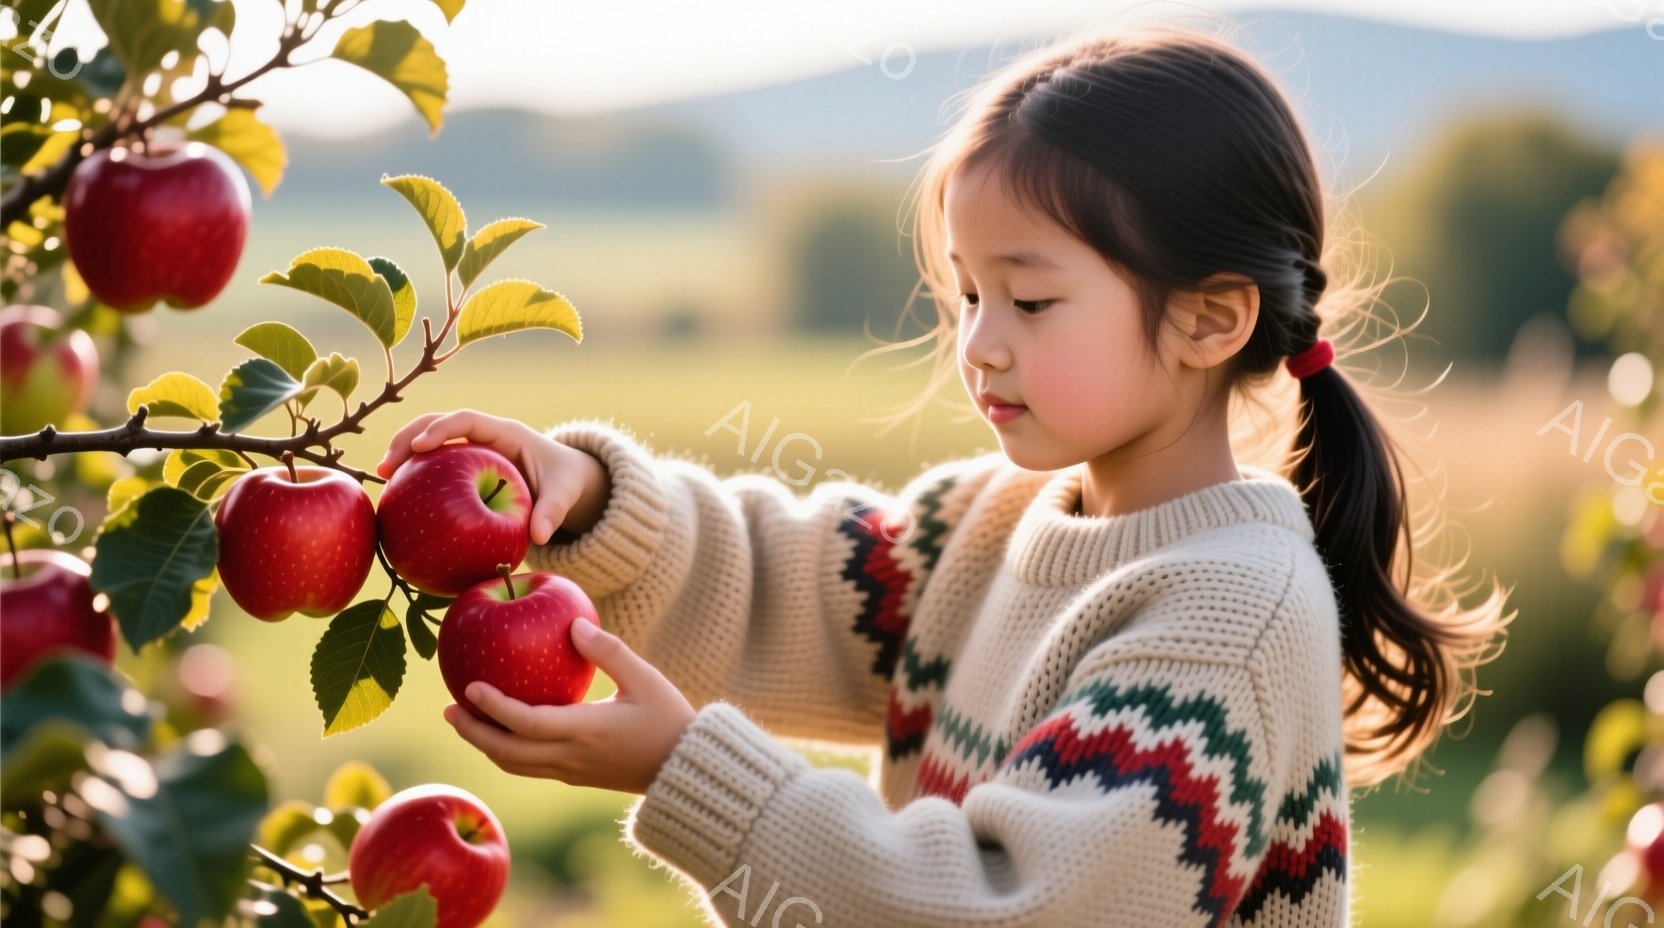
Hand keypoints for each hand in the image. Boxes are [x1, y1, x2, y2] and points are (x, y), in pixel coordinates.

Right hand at [376, 409, 606, 543]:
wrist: (565, 479)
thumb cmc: (564, 481)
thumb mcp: (565, 492)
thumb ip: (554, 511)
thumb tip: (539, 537)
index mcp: (505, 433)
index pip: (468, 420)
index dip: (442, 428)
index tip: (420, 447)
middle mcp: (482, 436)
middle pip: (437, 424)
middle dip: (408, 439)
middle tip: (386, 466)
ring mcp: (469, 450)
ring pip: (429, 444)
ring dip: (403, 455)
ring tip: (381, 480)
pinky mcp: (462, 468)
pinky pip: (434, 468)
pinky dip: (414, 479)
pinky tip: (397, 503)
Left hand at [441, 619, 696, 794]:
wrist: (685, 769)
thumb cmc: (669, 719)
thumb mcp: (645, 678)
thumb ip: (608, 650)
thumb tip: (573, 623)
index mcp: (585, 732)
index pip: (525, 724)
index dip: (493, 707)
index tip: (469, 686)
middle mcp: (571, 757)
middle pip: (506, 752)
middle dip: (472, 732)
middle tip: (448, 709)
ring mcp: (571, 771)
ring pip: (514, 765)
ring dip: (485, 745)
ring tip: (464, 721)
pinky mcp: (576, 776)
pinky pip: (529, 766)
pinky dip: (506, 751)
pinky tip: (503, 731)